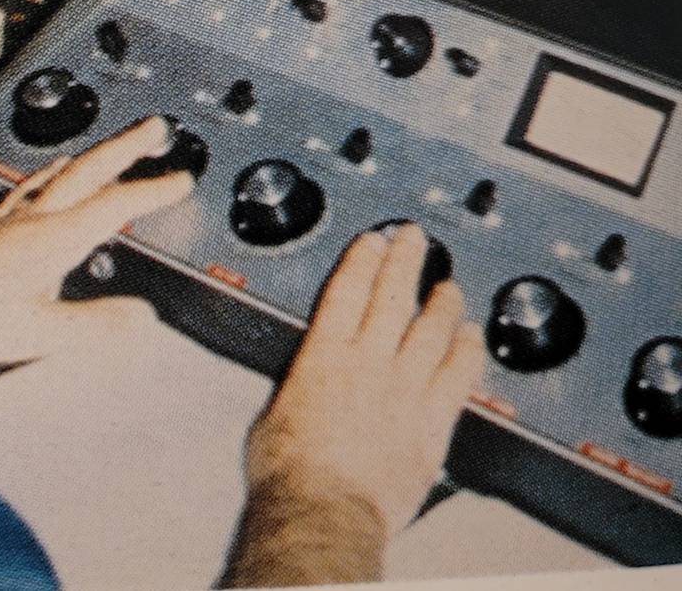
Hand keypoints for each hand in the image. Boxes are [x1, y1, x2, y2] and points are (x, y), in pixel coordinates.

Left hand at [0, 116, 193, 377]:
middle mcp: (31, 219)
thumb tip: (139, 317)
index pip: (112, 206)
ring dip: (93, 157)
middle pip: (87, 171)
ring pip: (60, 174)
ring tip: (114, 147)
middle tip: (154, 129)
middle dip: (125, 148)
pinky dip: (52, 175)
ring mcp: (8, 219)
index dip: (150, 191)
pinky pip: (31, 188)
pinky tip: (48, 177)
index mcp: (50, 239)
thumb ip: (92, 325)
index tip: (180, 179)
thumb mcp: (35, 333)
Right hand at [243, 223, 486, 537]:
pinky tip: (472, 338)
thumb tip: (300, 390)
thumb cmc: (289, 473)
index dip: (362, 261)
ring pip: (431, 332)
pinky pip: (457, 378)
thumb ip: (298, 391)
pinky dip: (466, 352)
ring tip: (449, 284)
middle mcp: (368, 364)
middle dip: (404, 261)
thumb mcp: (276, 415)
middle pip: (391, 299)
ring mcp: (405, 392)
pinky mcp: (431, 424)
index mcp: (324, 357)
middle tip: (414, 238)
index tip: (373, 241)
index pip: (347, 292)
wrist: (323, 510)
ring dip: (441, 302)